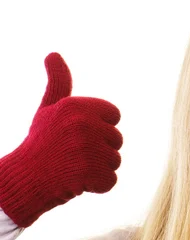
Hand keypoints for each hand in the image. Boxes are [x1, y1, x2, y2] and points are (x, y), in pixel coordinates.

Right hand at [0, 52, 122, 227]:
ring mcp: (87, 149)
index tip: (78, 135)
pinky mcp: (90, 173)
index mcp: (76, 106)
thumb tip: (53, 53)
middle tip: (72, 154)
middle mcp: (83, 124)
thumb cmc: (40, 143)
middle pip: (116, 140)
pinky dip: (97, 186)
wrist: (22, 180)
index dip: (100, 127)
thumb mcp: (48, 109)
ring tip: (73, 168)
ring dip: (98, 169)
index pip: (114, 116)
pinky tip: (76, 182)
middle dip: (99, 150)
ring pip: (115, 160)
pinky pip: (110, 180)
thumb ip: (59, 82)